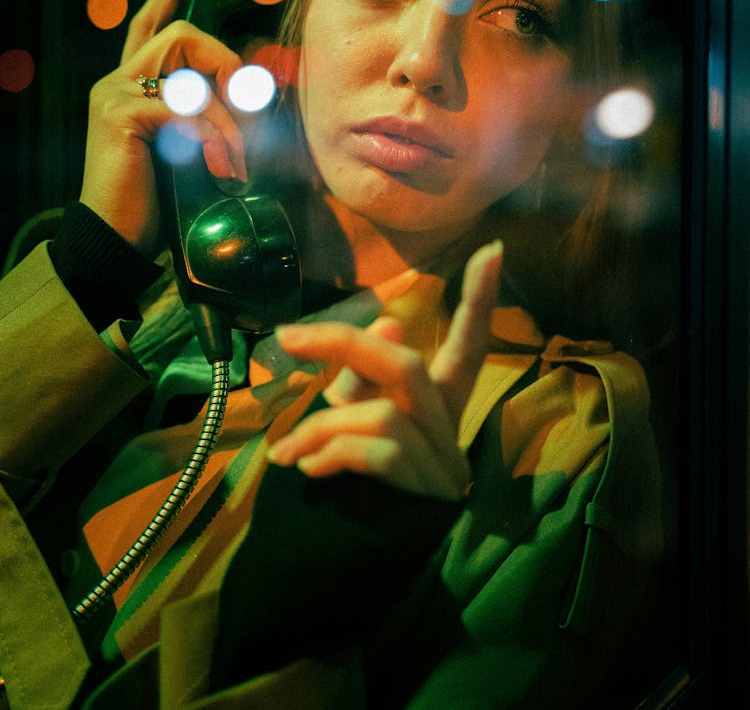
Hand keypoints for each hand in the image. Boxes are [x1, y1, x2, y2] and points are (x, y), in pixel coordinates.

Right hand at [79, 0, 247, 256]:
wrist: (115, 239)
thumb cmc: (155, 197)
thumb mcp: (186, 146)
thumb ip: (204, 114)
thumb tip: (250, 95)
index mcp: (128, 82)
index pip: (149, 22)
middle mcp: (116, 80)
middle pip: (181, 35)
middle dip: (225, 65)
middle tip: (247, 111)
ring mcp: (113, 94)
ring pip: (187, 67)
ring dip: (225, 111)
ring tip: (238, 156)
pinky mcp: (121, 115)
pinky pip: (185, 107)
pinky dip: (214, 135)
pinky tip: (223, 167)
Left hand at [267, 240, 502, 500]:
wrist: (334, 580)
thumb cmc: (345, 497)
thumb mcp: (352, 427)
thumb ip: (365, 381)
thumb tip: (386, 324)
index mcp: (436, 411)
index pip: (467, 349)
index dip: (479, 304)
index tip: (492, 250)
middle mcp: (447, 435)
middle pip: (406, 365)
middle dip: (343, 345)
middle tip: (288, 336)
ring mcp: (439, 471)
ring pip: (383, 411)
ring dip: (321, 425)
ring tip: (288, 454)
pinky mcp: (422, 502)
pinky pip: (376, 451)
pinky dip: (331, 452)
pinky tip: (305, 469)